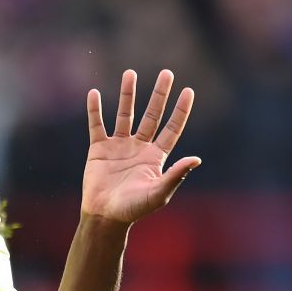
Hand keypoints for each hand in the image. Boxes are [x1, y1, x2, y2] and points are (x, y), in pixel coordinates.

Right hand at [80, 69, 201, 225]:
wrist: (104, 217)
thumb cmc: (133, 209)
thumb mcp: (158, 193)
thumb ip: (176, 175)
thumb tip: (197, 159)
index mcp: (155, 157)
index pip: (172, 128)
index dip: (181, 110)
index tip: (189, 91)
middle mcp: (139, 147)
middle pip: (152, 115)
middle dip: (159, 94)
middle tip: (167, 73)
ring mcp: (119, 146)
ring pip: (125, 114)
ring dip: (128, 94)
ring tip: (130, 73)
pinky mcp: (98, 149)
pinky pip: (96, 125)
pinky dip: (95, 110)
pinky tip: (94, 93)